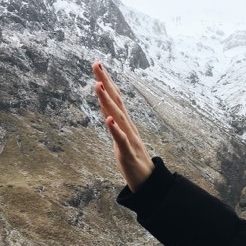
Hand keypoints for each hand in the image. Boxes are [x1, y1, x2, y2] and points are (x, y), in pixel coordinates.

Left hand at [92, 61, 153, 190]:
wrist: (148, 182)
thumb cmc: (133, 160)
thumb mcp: (120, 138)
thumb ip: (114, 124)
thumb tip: (106, 111)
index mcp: (124, 123)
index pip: (115, 97)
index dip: (106, 81)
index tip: (97, 64)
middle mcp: (128, 127)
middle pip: (116, 100)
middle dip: (105, 82)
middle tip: (96, 64)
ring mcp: (129, 139)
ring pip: (118, 117)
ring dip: (108, 101)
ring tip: (98, 86)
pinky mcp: (128, 153)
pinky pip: (121, 140)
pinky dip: (115, 129)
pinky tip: (109, 119)